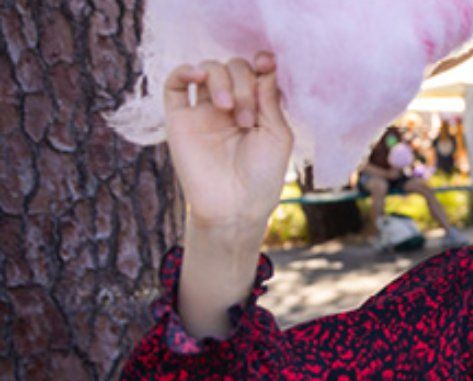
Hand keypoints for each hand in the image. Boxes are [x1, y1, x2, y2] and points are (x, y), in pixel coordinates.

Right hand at [163, 53, 292, 234]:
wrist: (233, 206)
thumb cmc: (263, 175)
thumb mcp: (277, 134)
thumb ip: (270, 98)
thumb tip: (266, 61)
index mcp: (257, 107)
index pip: (257, 71)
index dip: (261, 62)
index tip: (267, 63)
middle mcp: (231, 105)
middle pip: (234, 67)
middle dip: (244, 84)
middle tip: (248, 119)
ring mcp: (204, 111)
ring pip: (209, 69)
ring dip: (222, 81)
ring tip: (229, 110)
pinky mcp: (179, 119)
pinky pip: (174, 83)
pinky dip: (184, 71)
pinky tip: (198, 76)